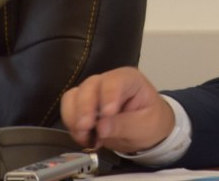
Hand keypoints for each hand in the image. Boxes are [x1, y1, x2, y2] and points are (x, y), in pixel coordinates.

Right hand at [60, 67, 175, 152]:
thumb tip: (101, 128)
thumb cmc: (150, 122)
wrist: (144, 131)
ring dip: (74, 118)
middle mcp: (108, 82)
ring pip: (73, 96)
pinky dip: (71, 125)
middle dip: (85, 108)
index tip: (107, 114)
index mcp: (129, 79)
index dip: (108, 95)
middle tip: (86, 128)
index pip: (114, 81)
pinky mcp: (82, 106)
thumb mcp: (144, 125)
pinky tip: (84, 138)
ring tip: (85, 137)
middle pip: (89, 86)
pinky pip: (69, 111)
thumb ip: (124, 125)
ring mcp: (93, 93)